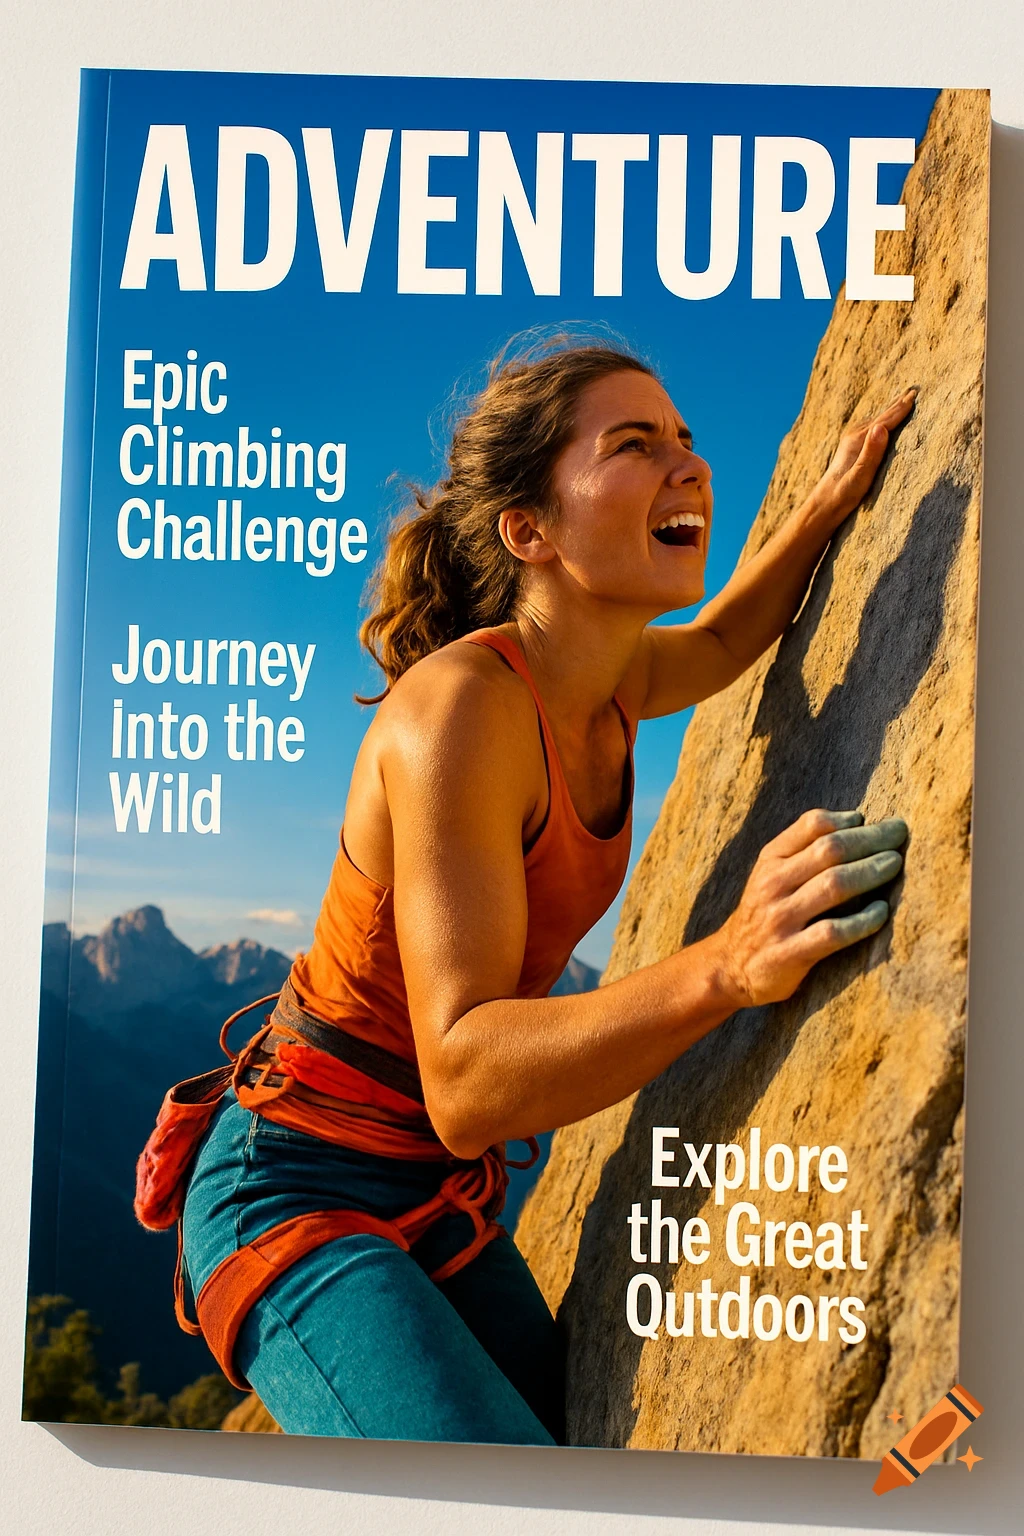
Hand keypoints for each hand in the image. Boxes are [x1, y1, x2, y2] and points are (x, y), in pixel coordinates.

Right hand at [713, 809, 906, 1008]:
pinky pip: (834, 932)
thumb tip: (856, 820)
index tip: (872, 821)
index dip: (846, 819)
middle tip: (899, 833)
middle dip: (871, 839)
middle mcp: (772, 884)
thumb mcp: (771, 873)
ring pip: (834, 886)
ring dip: (871, 872)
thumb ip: (803, 847)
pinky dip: (863, 920)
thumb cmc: (765, 912)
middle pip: (830, 851)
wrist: (731, 964)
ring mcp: (780, 919)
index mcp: (770, 860)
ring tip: (895, 864)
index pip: (811, 825)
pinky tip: (881, 911)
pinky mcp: (790, 953)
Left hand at [806, 389, 917, 531]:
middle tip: (915, 390)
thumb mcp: (859, 476)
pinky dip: (884, 422)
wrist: (823, 505)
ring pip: (878, 421)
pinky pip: (873, 429)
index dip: (902, 408)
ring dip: (892, 411)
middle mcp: (854, 436)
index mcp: (859, 440)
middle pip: (882, 416)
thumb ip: (871, 453)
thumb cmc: (843, 495)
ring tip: (905, 400)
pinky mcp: (852, 449)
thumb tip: (881, 427)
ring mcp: (852, 442)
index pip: (886, 420)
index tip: (915, 395)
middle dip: (898, 404)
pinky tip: (886, 423)